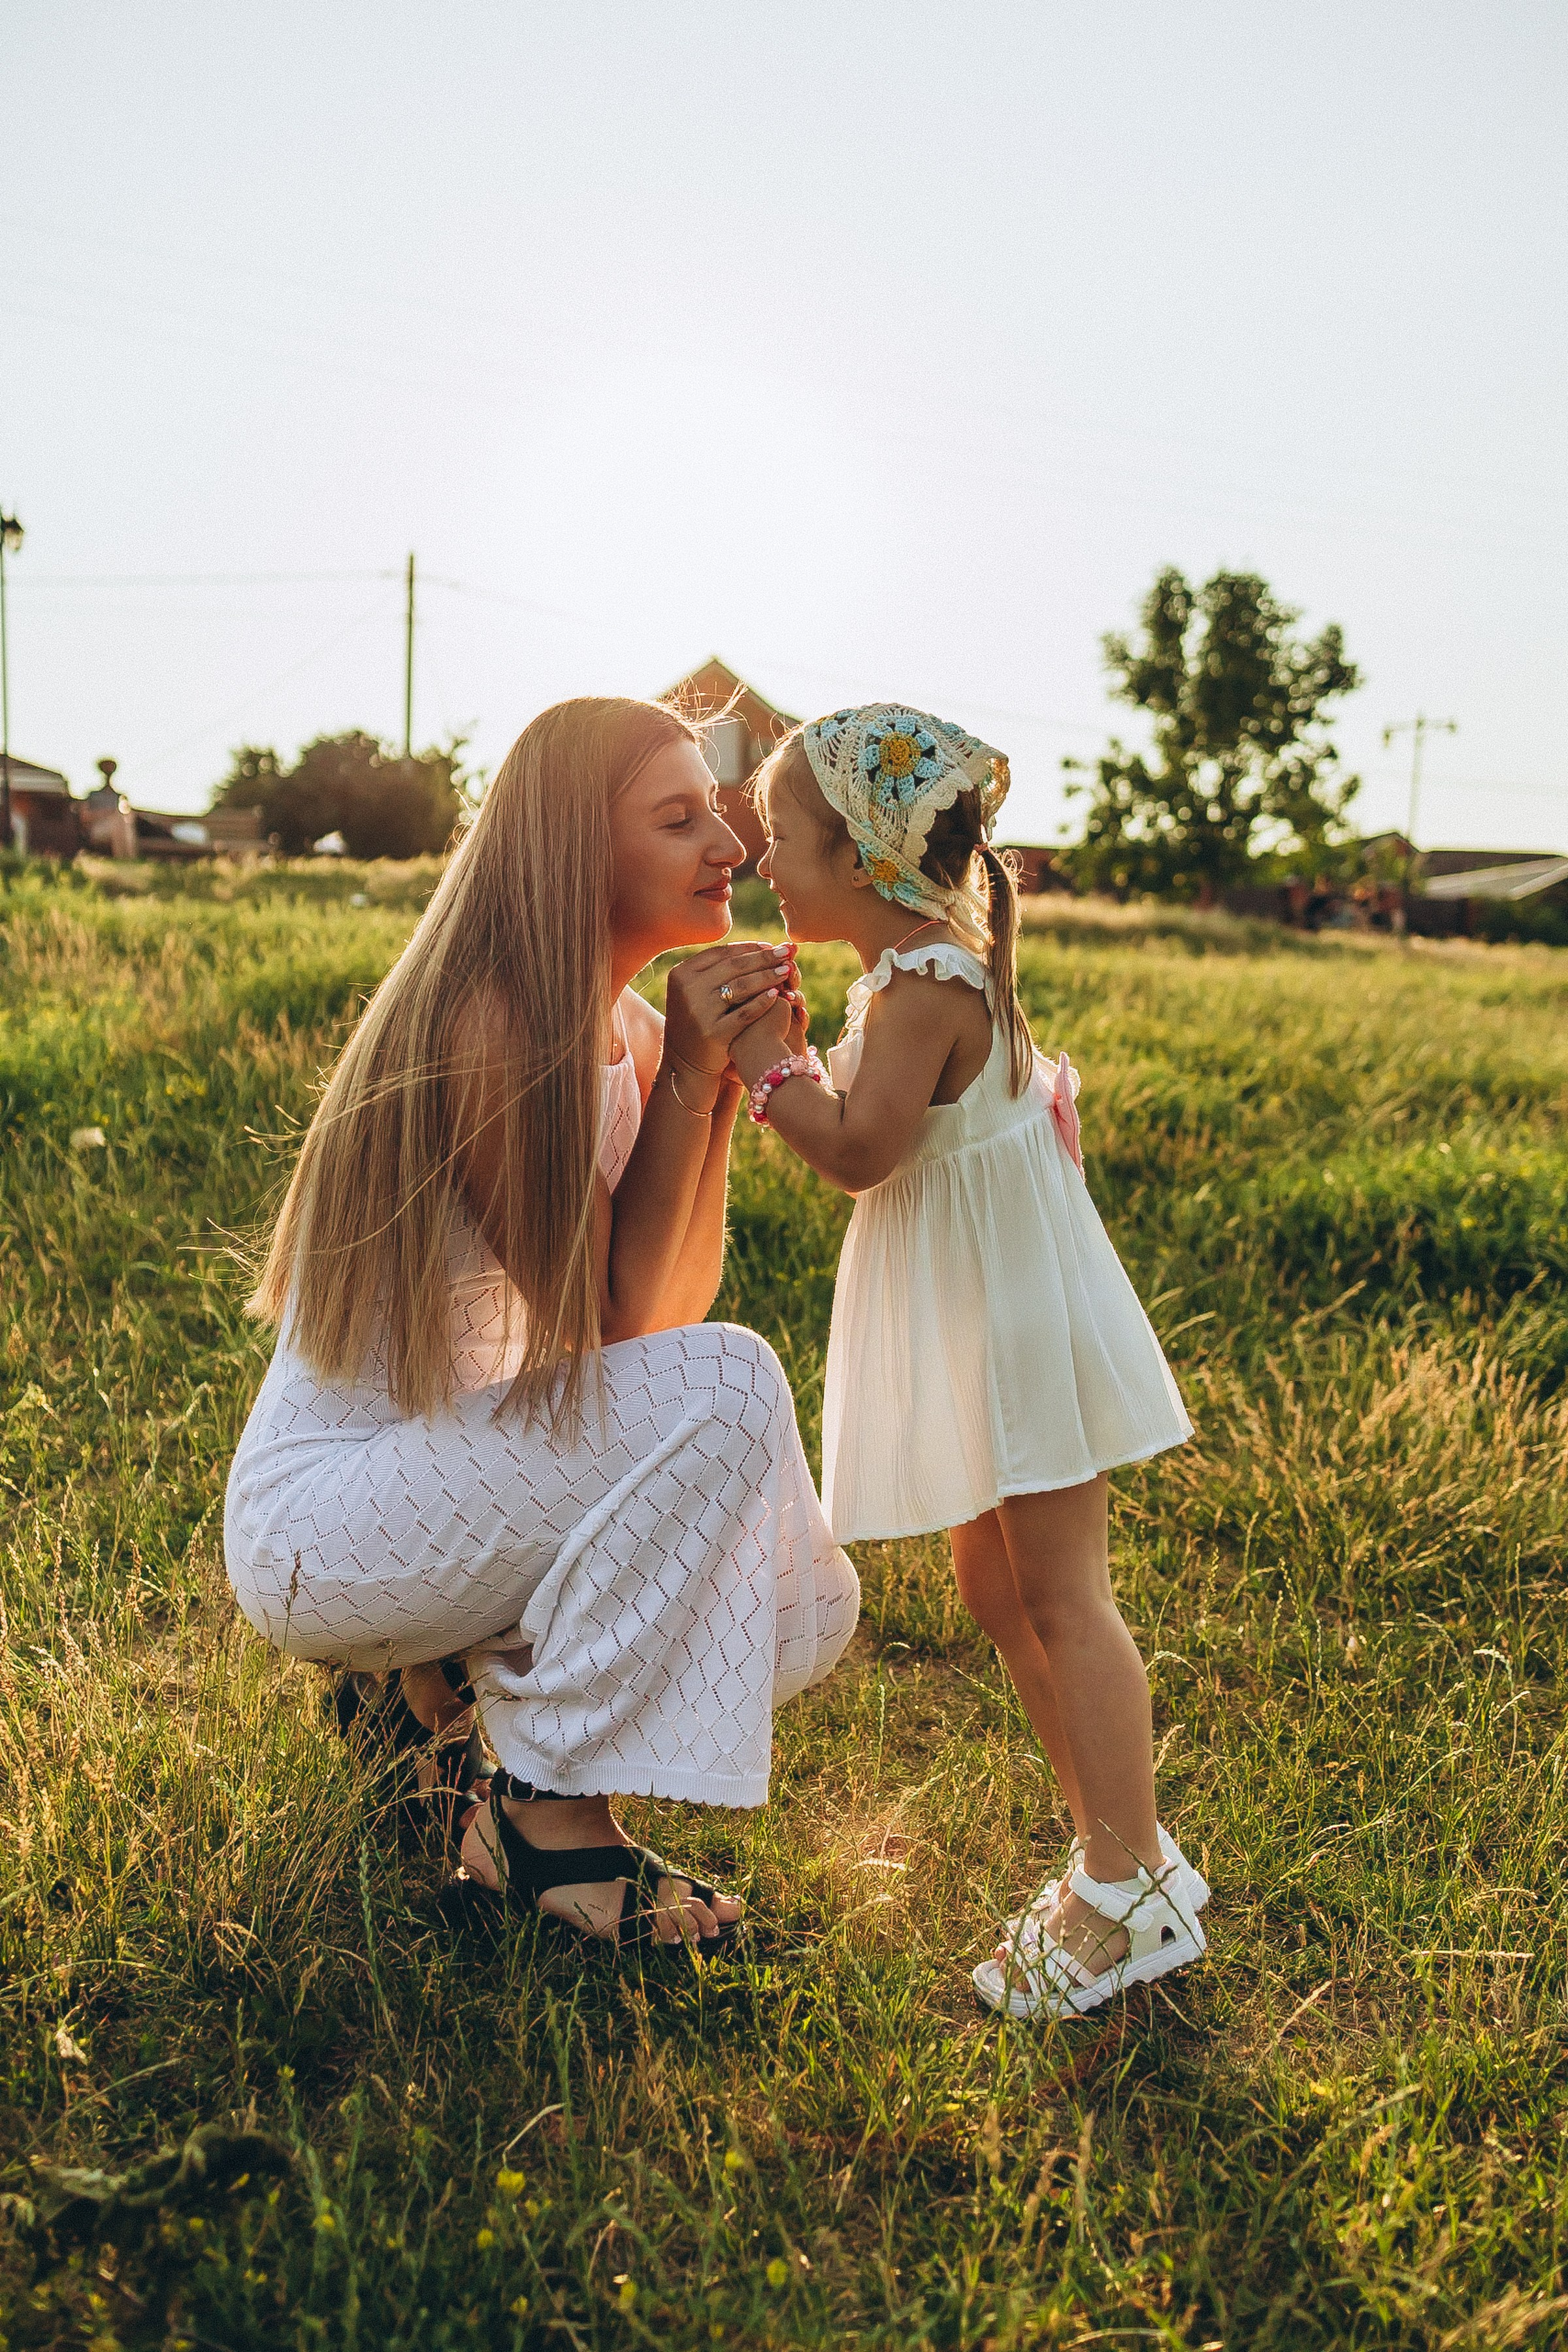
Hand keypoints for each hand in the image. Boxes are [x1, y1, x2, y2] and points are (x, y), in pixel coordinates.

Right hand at [663, 941, 797, 1076]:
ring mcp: (699, 1011)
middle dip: (764, 957)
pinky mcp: (713, 1033)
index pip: (721, 953)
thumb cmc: (698, 1021)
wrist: (685, 1063)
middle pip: (734, 966)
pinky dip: (762, 1003)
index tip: (770, 945)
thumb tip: (755, 947)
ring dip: (768, 976)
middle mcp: (688, 989)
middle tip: (788, 952)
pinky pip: (745, 1013)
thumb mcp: (695, 992)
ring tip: (788, 971)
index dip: (749, 947)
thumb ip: (714, 970)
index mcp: (681, 973)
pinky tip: (777, 996)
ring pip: (741, 987)